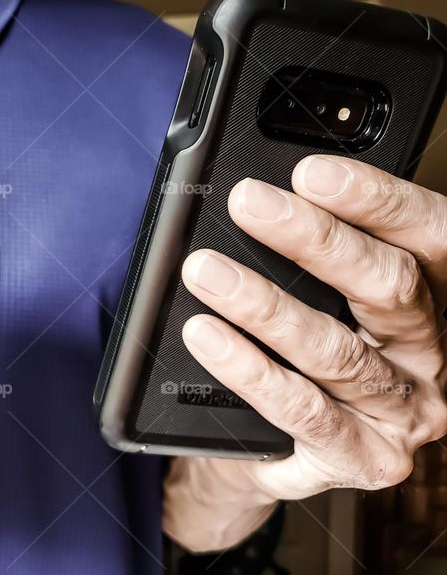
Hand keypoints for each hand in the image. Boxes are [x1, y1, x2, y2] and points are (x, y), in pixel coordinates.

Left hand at [164, 155, 446, 550]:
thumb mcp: (317, 298)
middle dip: (314, 239)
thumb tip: (257, 198)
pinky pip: (302, 410)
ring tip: (206, 271)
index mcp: (428, 302)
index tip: (313, 172)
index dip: (375, 200)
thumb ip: (310, 256)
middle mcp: (429, 357)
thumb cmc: (294, 356)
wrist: (267, 451)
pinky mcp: (364, 458)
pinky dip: (248, 369)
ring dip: (264, 304)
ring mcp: (402, 414)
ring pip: (336, 350)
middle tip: (250, 204)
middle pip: (387, 287)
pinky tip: (207, 337)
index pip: (426, 238)